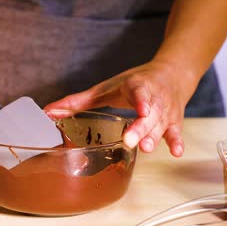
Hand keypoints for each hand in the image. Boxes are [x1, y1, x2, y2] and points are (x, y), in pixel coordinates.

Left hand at [44, 61, 192, 156]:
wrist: (171, 73)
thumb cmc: (134, 82)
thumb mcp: (106, 88)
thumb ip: (79, 101)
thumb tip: (48, 111)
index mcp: (137, 86)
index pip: (140, 92)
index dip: (142, 101)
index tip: (140, 111)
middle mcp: (153, 99)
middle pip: (149, 115)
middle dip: (141, 128)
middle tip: (131, 141)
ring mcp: (165, 111)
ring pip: (161, 125)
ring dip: (155, 136)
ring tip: (146, 148)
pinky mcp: (173, 121)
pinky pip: (176, 132)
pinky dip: (177, 141)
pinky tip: (176, 152)